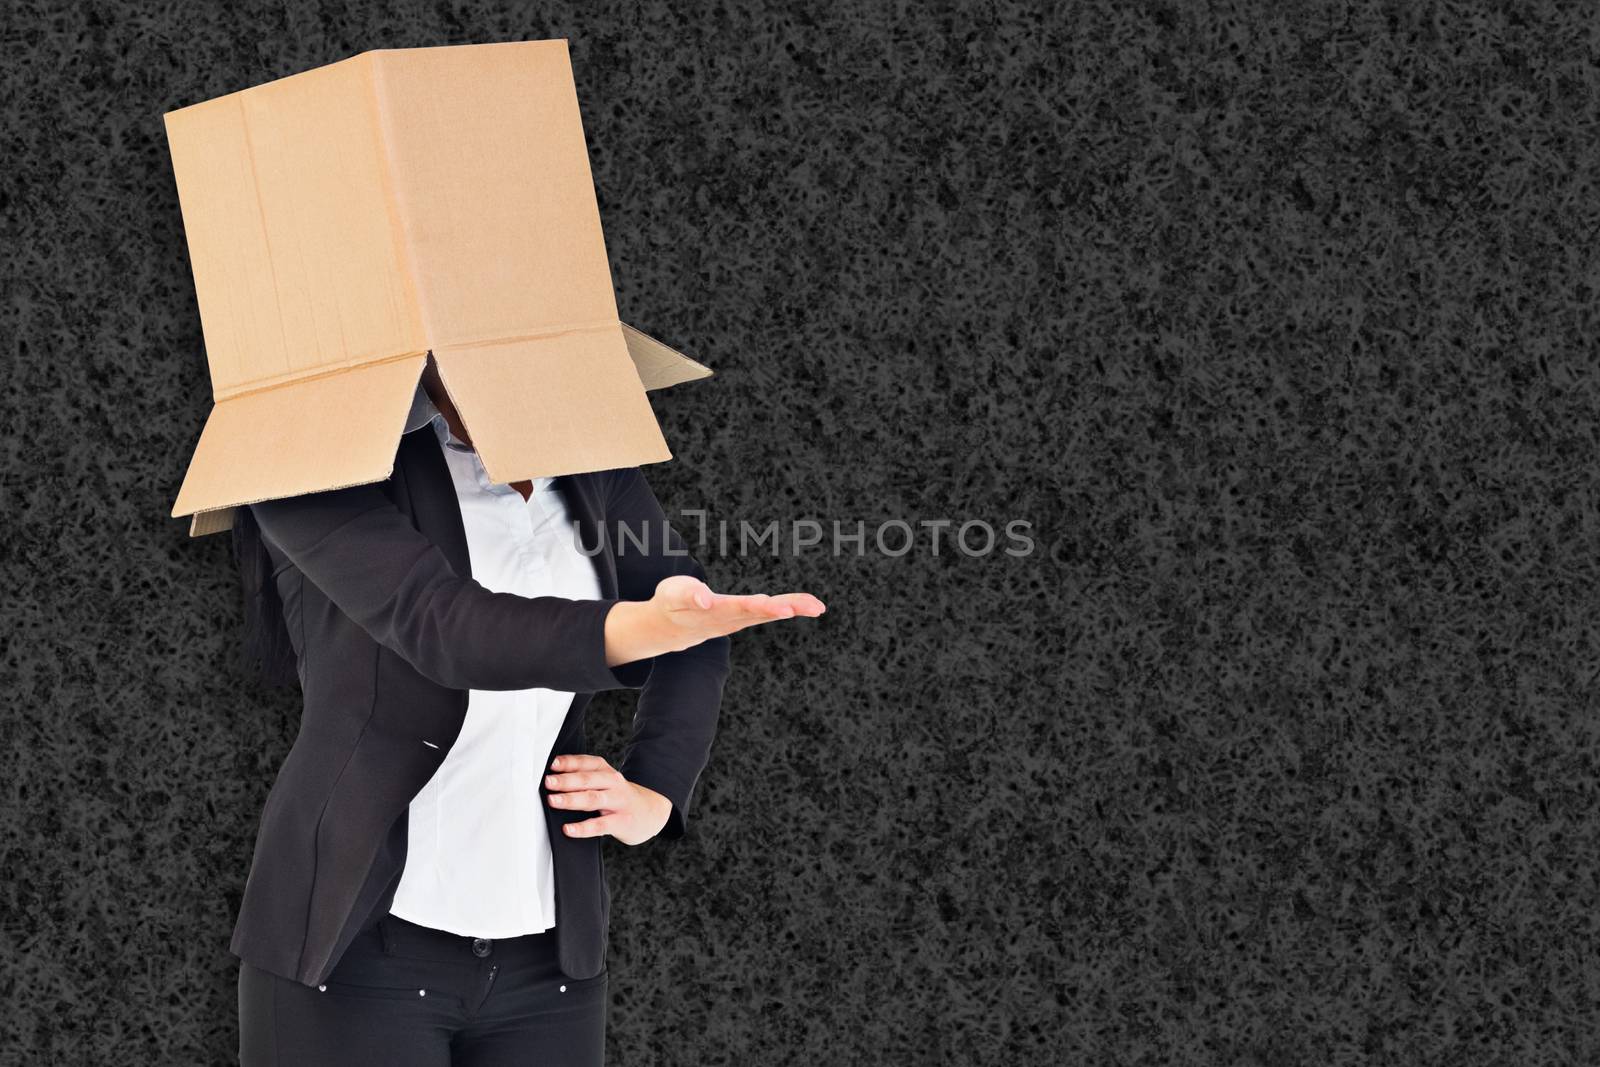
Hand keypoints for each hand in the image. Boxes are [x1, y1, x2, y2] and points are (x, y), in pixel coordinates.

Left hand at [545, 754, 674, 845]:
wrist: (652, 812)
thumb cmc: (620, 798)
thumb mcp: (607, 782)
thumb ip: (585, 779)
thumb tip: (552, 780)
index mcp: (607, 771)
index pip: (587, 763)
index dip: (569, 762)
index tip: (552, 765)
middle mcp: (613, 783)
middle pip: (588, 779)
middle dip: (566, 780)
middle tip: (548, 782)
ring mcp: (618, 802)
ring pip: (593, 799)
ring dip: (571, 799)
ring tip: (553, 801)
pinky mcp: (621, 822)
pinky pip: (600, 825)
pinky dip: (583, 828)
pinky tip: (568, 829)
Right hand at [605, 575, 825, 666]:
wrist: (669, 628)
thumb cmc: (670, 605)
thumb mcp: (672, 595)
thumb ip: (689, 595)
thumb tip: (706, 599)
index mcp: (716, 612)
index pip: (742, 608)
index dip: (762, 608)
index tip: (783, 609)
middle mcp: (732, 618)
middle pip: (763, 612)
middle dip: (788, 608)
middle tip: (813, 608)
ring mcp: (739, 619)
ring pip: (770, 612)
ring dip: (795, 608)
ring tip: (818, 607)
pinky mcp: (744, 615)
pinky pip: (770, 609)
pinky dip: (790, 606)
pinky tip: (808, 604)